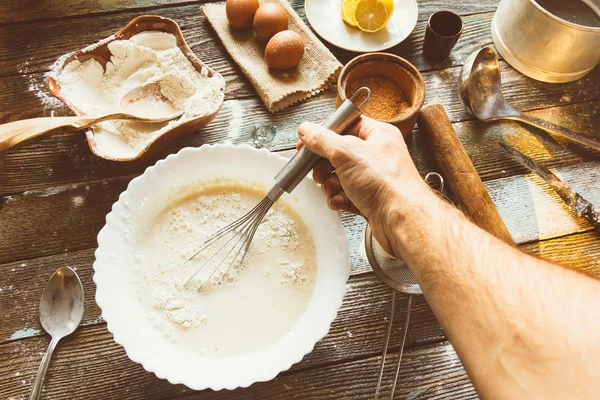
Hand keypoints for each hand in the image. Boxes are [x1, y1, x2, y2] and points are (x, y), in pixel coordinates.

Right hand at [298, 116, 429, 255]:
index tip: (306, 143)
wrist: (402, 220)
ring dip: (330, 184)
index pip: (346, 125)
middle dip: (324, 165)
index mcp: (378, 135)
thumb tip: (306, 129)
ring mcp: (375, 179)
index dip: (324, 134)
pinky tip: (339, 202)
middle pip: (340, 153)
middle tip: (317, 171)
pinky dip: (339, 199)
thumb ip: (322, 140)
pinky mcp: (371, 200)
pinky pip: (347, 195)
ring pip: (341, 176)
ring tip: (331, 188)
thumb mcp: (346, 153)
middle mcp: (378, 155)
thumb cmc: (385, 183)